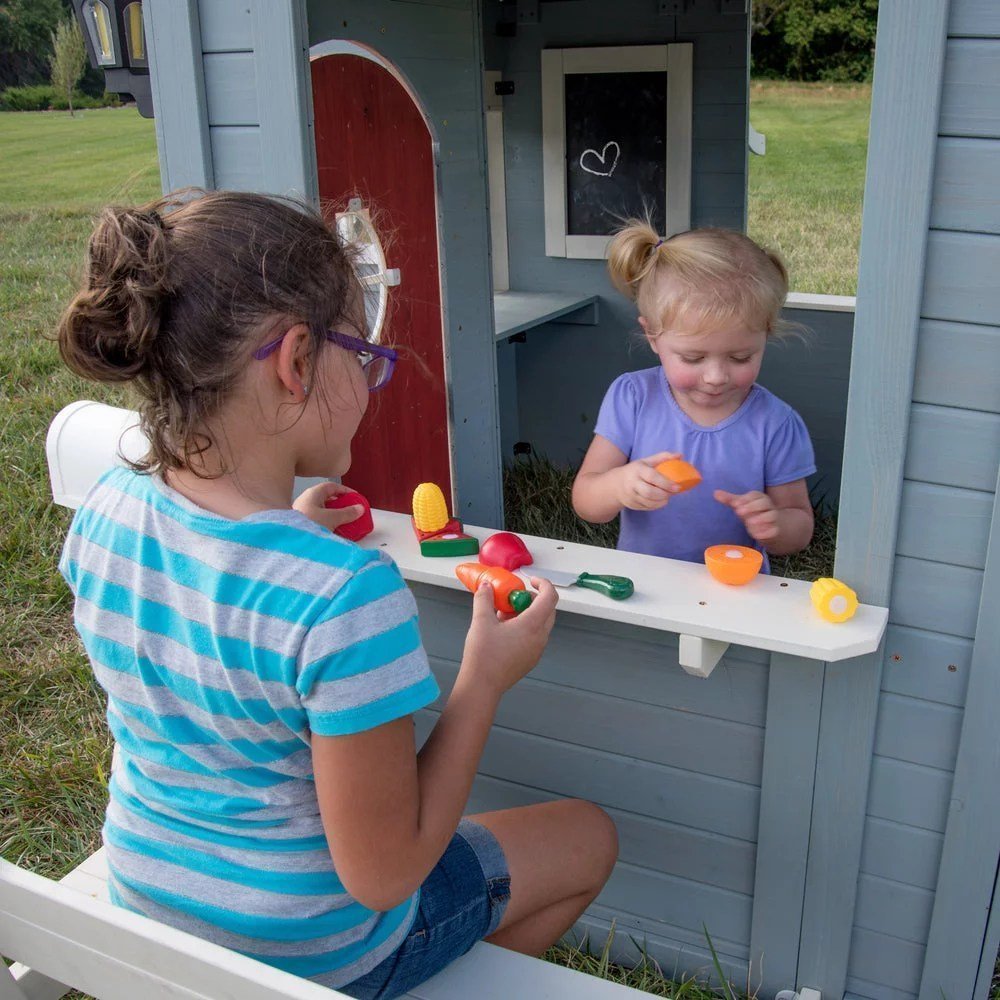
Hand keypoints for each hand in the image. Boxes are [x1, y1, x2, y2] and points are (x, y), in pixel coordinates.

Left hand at [293, 482, 363, 531]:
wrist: (289, 540)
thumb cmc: (308, 524)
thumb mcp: (332, 518)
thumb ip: (347, 513)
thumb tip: (360, 508)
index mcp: (313, 493)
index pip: (332, 486)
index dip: (345, 490)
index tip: (355, 497)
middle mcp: (306, 500)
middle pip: (327, 499)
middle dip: (340, 505)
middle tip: (351, 512)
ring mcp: (302, 512)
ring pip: (322, 510)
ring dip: (334, 515)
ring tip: (344, 523)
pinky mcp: (301, 523)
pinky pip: (317, 520)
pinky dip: (327, 523)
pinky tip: (332, 531)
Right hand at [460, 577, 558, 697]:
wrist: (482, 686)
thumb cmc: (483, 654)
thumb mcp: (481, 621)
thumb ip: (484, 599)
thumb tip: (486, 587)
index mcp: (533, 625)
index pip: (550, 597)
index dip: (543, 584)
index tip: (530, 580)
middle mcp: (540, 637)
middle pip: (548, 610)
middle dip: (533, 599)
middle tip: (514, 597)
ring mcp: (537, 650)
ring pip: (541, 625)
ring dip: (528, 614)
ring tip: (504, 615)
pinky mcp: (530, 660)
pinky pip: (534, 637)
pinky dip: (525, 628)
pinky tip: (504, 631)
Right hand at [616, 451, 681, 510]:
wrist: (615, 484)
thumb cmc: (636, 471)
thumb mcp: (646, 461)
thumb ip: (663, 457)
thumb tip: (680, 455)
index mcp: (637, 470)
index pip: (652, 477)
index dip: (666, 483)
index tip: (678, 486)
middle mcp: (632, 483)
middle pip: (649, 492)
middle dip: (664, 494)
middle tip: (673, 492)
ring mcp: (631, 495)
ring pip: (649, 502)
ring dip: (662, 501)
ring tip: (667, 497)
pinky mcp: (632, 504)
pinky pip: (647, 508)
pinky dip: (656, 505)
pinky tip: (660, 501)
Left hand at [714, 489, 779, 542]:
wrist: (769, 525)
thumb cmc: (752, 511)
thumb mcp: (741, 505)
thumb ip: (729, 499)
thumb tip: (715, 493)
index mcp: (759, 497)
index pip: (754, 495)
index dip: (745, 499)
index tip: (735, 504)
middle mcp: (768, 506)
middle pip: (764, 503)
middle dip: (752, 507)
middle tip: (739, 512)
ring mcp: (773, 517)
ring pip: (771, 515)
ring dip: (761, 519)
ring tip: (749, 522)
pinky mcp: (775, 529)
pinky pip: (774, 530)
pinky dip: (767, 532)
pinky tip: (757, 535)